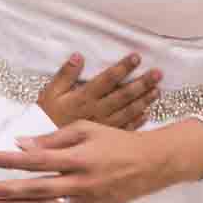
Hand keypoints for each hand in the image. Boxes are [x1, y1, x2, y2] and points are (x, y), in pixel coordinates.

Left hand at [0, 120, 190, 202]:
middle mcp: (79, 183)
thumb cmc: (116, 141)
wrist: (150, 165)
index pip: (34, 160)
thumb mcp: (86, 128)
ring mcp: (83, 201)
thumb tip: (21, 144)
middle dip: (2, 190)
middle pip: (32, 189)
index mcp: (78, 158)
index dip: (8, 160)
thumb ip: (53, 138)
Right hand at [34, 53, 161, 129]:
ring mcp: (103, 125)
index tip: (137, 57)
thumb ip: (65, 75)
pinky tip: (147, 114)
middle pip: (123, 95)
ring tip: (157, 90)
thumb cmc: (47, 115)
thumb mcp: (50, 92)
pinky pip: (125, 128)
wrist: (44, 146)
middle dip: (142, 83)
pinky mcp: (104, 137)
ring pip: (128, 111)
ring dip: (144, 100)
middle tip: (158, 73)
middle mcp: (97, 110)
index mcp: (84, 97)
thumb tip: (78, 56)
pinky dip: (137, 121)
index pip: (108, 79)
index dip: (123, 68)